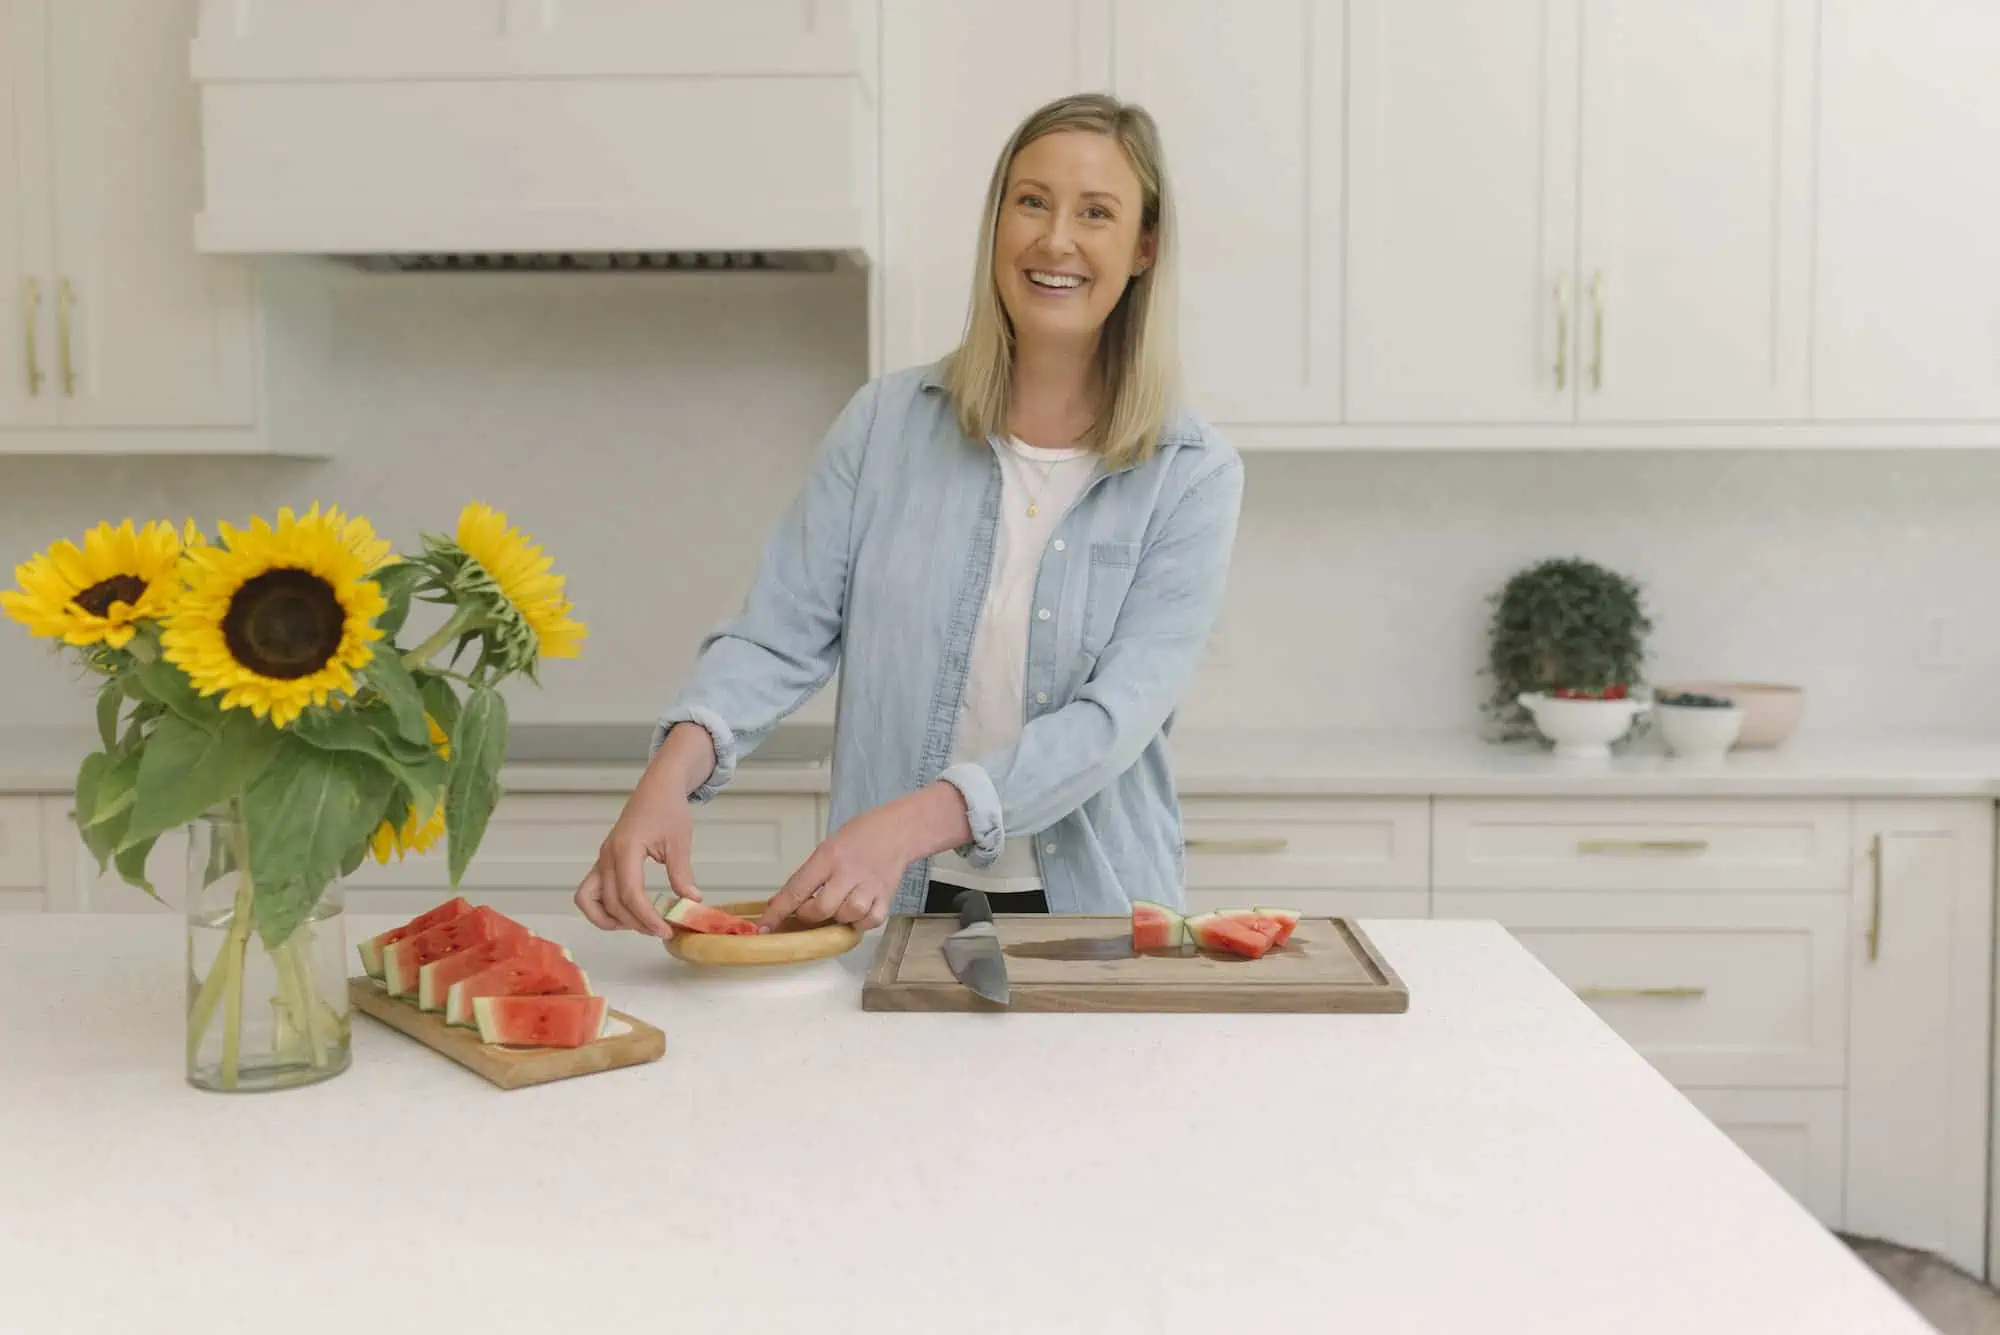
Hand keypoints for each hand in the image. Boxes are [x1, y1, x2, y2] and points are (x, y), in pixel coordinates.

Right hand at [575, 725, 713, 936]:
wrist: (657, 787)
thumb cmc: (668, 810)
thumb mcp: (679, 842)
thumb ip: (681, 874)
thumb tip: (691, 902)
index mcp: (626, 850)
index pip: (630, 894)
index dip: (647, 917)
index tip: (666, 930)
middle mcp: (607, 857)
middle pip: (612, 902)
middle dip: (636, 923)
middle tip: (662, 930)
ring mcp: (601, 859)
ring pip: (588, 900)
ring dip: (610, 919)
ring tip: (639, 924)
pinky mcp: (603, 862)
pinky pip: (590, 892)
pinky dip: (602, 908)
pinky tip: (626, 913)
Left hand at [759, 783, 972, 932]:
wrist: (900, 829)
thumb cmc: (861, 834)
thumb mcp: (829, 846)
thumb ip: (811, 874)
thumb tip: (784, 902)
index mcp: (830, 855)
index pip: (798, 888)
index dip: (779, 910)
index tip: (765, 926)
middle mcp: (850, 871)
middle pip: (823, 908)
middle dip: (810, 916)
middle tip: (809, 912)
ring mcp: (871, 885)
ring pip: (848, 915)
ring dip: (837, 918)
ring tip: (837, 908)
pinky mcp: (887, 896)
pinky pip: (871, 921)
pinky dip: (860, 922)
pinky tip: (857, 913)